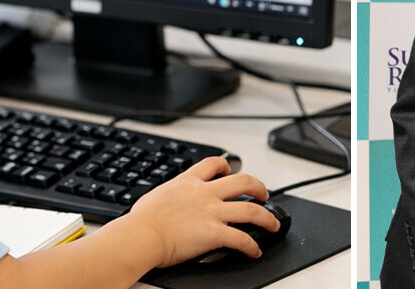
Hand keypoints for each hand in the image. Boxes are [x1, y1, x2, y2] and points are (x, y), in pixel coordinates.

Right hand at [119, 156, 280, 267]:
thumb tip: (163, 202)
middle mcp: (204, 194)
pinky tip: (255, 251)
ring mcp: (212, 213)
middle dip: (259, 187)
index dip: (226, 165)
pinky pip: (242, 239)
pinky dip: (252, 246)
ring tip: (273, 224)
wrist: (141, 235)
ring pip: (251, 210)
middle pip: (243, 181)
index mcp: (188, 182)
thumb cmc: (141, 221)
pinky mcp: (215, 233)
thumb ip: (168, 196)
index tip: (231, 169)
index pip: (213, 164)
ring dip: (267, 218)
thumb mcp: (156, 196)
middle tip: (263, 194)